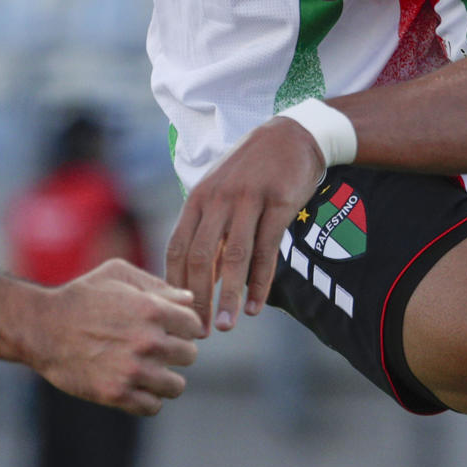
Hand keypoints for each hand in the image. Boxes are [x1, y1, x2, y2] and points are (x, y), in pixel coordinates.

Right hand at [29, 258, 204, 415]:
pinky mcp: (116, 395)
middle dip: (176, 351)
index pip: (194, 325)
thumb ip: (157, 284)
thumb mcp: (117, 274)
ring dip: (164, 378)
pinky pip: (153, 406)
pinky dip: (147, 398)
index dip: (184, 327)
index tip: (170, 329)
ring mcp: (133, 371)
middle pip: (189, 355)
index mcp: (151, 309)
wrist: (43, 328)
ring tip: (148, 370)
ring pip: (176, 385)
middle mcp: (147, 341)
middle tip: (156, 349)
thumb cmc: (81, 296)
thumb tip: (189, 299)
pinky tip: (135, 385)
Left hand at [164, 117, 325, 333]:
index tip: (176, 313)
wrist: (292, 135)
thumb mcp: (221, 190)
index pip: (177, 247)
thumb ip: (209, 228)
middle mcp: (219, 198)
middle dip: (197, 298)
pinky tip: (256, 306)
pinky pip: (267, 249)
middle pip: (200, 256)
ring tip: (225, 326)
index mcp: (198, 197)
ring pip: (234, 257)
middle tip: (198, 331)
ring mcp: (249, 199)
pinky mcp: (279, 203)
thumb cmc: (252, 169)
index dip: (174, 284)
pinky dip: (260, 282)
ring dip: (228, 296)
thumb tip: (200, 275)